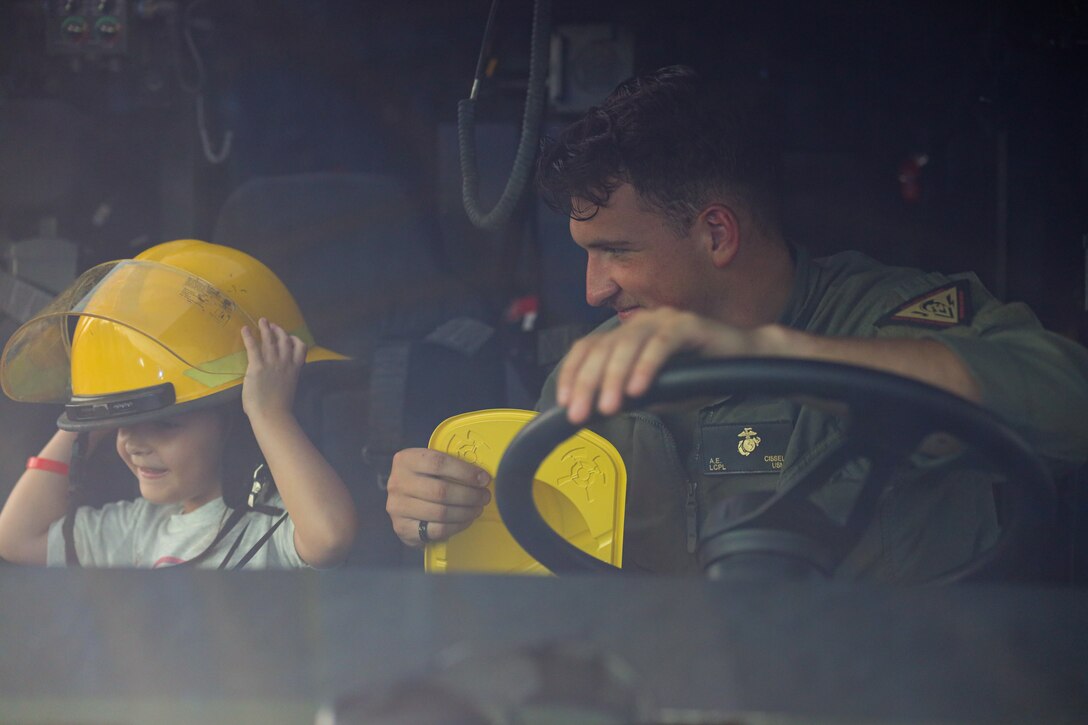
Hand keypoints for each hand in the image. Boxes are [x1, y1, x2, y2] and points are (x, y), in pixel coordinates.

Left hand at [240, 318, 306, 420]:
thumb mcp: (287, 388)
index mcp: (294, 369)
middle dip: (279, 330)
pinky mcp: (258, 366)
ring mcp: (272, 363)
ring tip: (262, 321)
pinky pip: (253, 347)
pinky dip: (249, 336)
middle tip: (272, 325)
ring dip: (266, 329)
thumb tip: (276, 377)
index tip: (290, 337)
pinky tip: (245, 329)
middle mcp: (285, 363)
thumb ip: (284, 378)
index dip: (296, 340)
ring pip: (271, 340)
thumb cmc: (279, 407)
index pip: (301, 348)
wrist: (272, 413)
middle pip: (285, 340)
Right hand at [385, 448, 491, 547]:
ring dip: (466, 511)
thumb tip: (481, 476)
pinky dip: (457, 526)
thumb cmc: (422, 479)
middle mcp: (398, 482)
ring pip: (441, 512)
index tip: (484, 479)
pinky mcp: (402, 528)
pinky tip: (466, 520)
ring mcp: (397, 507)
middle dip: (470, 495)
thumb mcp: (428, 465)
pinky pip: (437, 530)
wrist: (400, 502)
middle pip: (441, 491)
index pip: (438, 463)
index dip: (465, 472)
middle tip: (484, 496)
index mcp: (406, 460)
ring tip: (478, 508)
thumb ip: (450, 465)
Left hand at [557, 308, 780, 423]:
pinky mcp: (687, 324)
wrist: (746, 361)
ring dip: (614, 378)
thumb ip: (630, 397)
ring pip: (628, 345)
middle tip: (579, 414)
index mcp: (627, 335)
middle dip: (587, 383)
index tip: (563, 403)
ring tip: (608, 407)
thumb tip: (598, 411)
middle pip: (602, 348)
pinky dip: (646, 366)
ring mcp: (663, 319)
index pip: (588, 348)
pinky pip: (661, 344)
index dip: (572, 374)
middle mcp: (640, 322)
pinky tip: (639, 389)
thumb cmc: (700, 377)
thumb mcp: (657, 393)